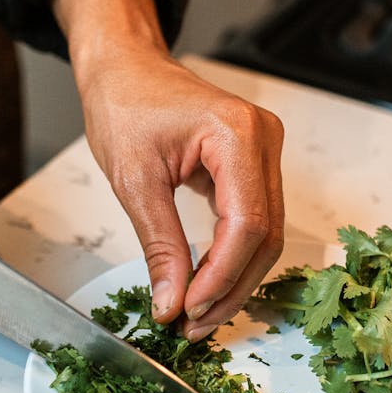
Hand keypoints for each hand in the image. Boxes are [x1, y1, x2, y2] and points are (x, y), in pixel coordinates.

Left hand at [52, 0, 284, 339]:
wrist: (126, 68)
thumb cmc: (125, 103)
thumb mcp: (133, 179)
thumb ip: (159, 243)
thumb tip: (172, 301)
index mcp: (237, 133)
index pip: (246, 224)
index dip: (222, 276)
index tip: (190, 311)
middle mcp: (264, 138)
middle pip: (266, 234)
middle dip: (231, 286)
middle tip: (194, 324)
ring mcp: (265, 150)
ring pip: (267, 233)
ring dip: (235, 278)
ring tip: (198, 312)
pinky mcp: (256, 163)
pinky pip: (256, 219)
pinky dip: (233, 256)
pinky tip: (208, 282)